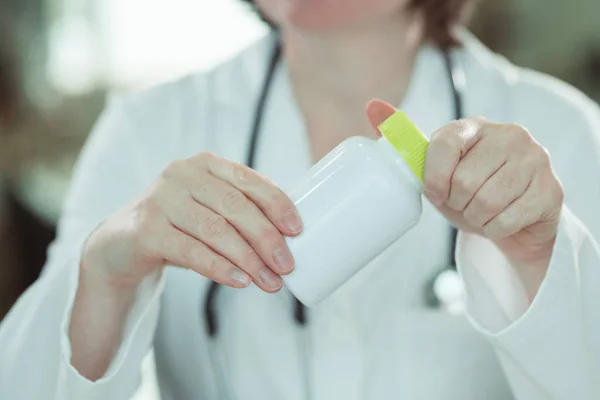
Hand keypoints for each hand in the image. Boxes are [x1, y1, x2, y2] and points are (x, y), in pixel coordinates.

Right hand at [82, 152, 302, 292]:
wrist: (121, 244)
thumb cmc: (178, 226)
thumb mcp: (209, 210)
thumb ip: (240, 212)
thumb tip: (287, 238)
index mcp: (205, 164)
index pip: (249, 180)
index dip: (277, 204)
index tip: (297, 230)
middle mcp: (182, 174)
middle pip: (235, 206)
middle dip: (267, 238)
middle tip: (287, 265)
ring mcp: (161, 199)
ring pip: (216, 230)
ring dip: (248, 259)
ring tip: (269, 281)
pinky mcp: (146, 228)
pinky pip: (191, 251)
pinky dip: (220, 268)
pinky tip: (240, 281)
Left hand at [367, 100, 563, 268]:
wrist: (513, 219)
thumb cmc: (468, 191)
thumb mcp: (434, 169)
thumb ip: (404, 141)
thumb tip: (371, 106)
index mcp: (475, 126)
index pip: (443, 145)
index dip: (434, 178)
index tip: (436, 191)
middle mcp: (510, 135)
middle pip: (464, 182)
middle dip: (457, 203)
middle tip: (464, 203)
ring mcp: (536, 160)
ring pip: (486, 203)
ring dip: (475, 218)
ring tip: (480, 211)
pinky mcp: (551, 191)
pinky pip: (506, 220)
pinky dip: (494, 229)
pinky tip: (501, 219)